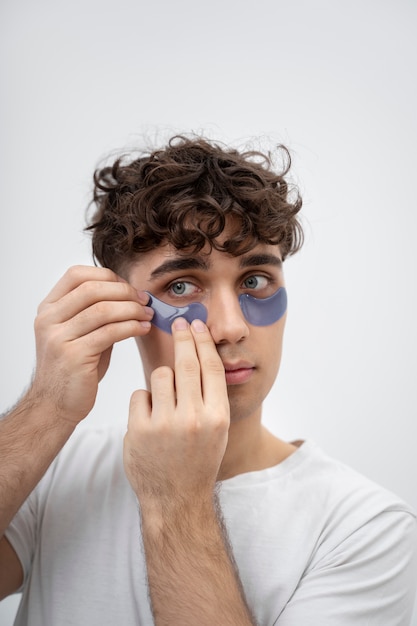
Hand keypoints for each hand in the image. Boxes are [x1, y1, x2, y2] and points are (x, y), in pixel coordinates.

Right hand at [29, 265, 152, 425]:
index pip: (77, 275)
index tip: (128, 287)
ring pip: (103, 310)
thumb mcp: (80, 333)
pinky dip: (131, 326)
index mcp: (48, 309)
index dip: (107, 275)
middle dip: (124, 292)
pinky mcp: (73, 356)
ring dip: (132, 309)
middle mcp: (49, 320)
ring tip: (147, 314)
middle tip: (144, 300)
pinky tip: (143, 328)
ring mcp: (58, 338)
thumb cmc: (74, 368)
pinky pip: (109, 332)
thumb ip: (97, 312)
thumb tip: (131, 294)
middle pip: (92, 289)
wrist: (55, 404)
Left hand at [123, 317, 229, 505]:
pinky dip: (143, 401)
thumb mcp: (216, 430)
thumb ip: (210, 396)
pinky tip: (149, 419)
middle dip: (183, 337)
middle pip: (187, 363)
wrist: (176, 499)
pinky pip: (140, 395)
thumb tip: (202, 354)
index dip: (203, 341)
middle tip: (179, 322)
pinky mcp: (139, 430)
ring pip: (160, 375)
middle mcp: (194, 418)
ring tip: (164, 399)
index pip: (211, 366)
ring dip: (161, 379)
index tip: (197, 324)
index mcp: (217, 416)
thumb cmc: (197, 460)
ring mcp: (165, 424)